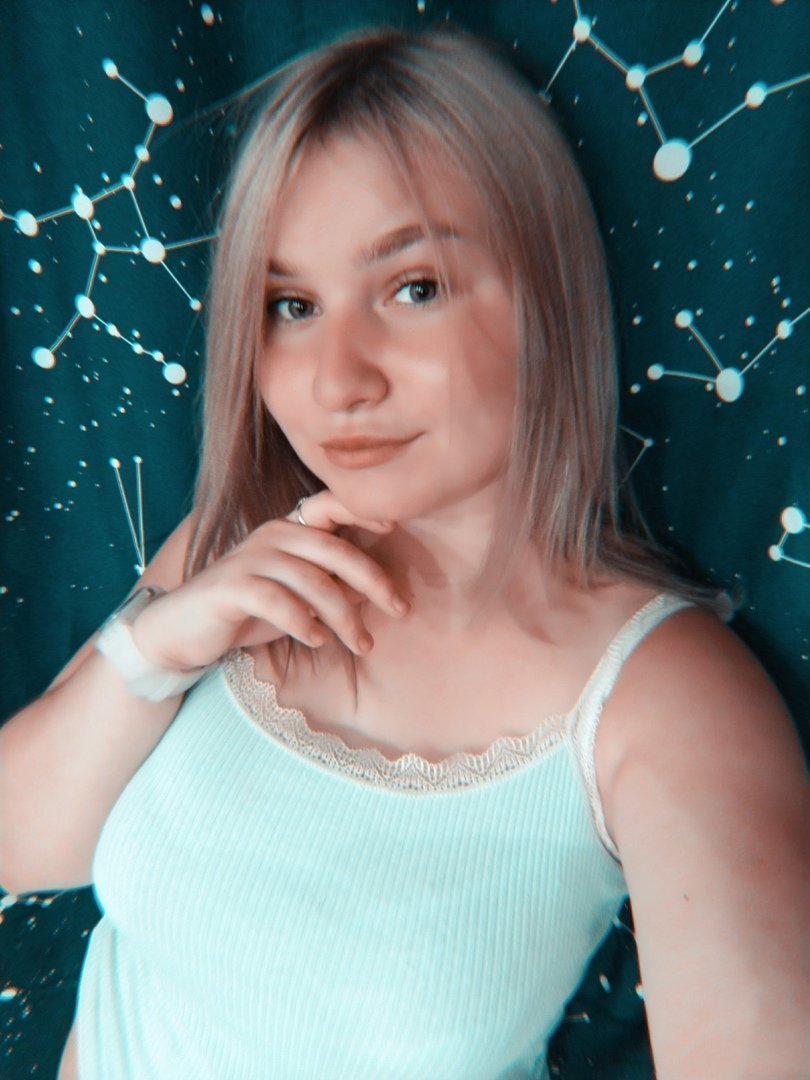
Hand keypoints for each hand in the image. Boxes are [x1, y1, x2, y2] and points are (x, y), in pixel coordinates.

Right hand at [129, 491, 406, 669]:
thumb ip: (330, 587)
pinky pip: (279, 601)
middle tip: (400, 609)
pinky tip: (316, 640)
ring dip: (344, 617)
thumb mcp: (296, 597)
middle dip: (373, 581)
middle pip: (334, 550)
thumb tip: (374, 593)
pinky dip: (304, 622)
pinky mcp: (232, 586)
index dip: (361, 510)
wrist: (183, 630)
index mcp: (290, 529)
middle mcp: (272, 534)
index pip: (330, 507)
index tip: (393, 526)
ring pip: (313, 582)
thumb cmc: (247, 611)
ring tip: (361, 644)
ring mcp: (250, 558)